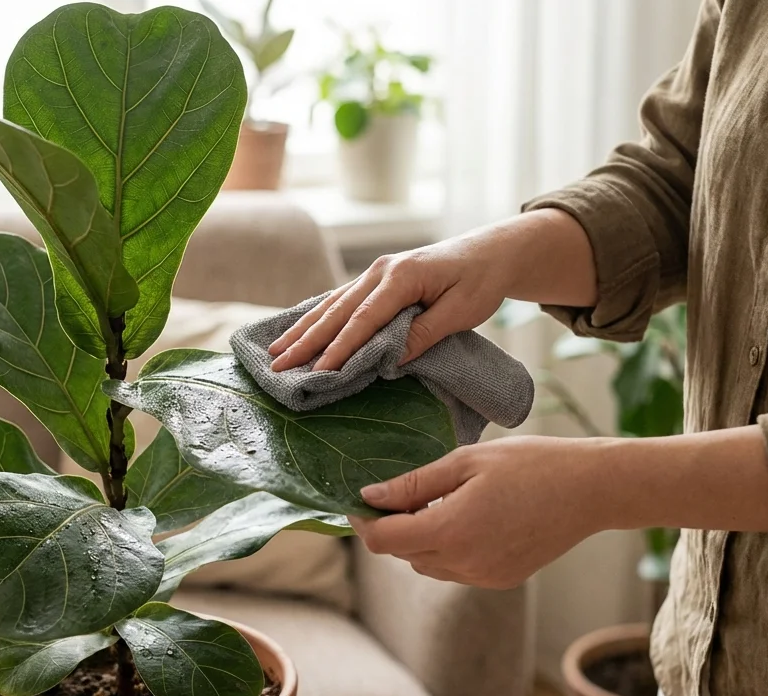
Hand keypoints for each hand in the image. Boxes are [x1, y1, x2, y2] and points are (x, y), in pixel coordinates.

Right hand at [268, 240, 509, 371]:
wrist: (491, 251)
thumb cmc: (480, 281)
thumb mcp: (461, 311)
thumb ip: (424, 333)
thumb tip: (389, 361)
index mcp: (402, 277)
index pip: (363, 320)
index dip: (339, 348)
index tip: (319, 372)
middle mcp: (380, 271)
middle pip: (337, 311)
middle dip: (306, 340)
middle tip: (278, 365)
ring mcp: (375, 272)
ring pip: (332, 304)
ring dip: (304, 329)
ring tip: (276, 351)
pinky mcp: (376, 278)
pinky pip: (341, 300)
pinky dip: (318, 317)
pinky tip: (300, 330)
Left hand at [348, 436, 615, 588]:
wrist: (592, 489)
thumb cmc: (531, 464)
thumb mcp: (465, 461)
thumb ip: (414, 484)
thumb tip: (370, 496)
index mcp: (451, 531)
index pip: (383, 540)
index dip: (363, 521)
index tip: (359, 499)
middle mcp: (464, 564)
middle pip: (402, 553)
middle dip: (392, 526)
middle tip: (402, 490)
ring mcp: (484, 577)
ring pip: (427, 564)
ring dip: (419, 538)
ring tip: (439, 501)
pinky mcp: (501, 580)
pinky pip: (455, 569)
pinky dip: (447, 548)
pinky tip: (467, 517)